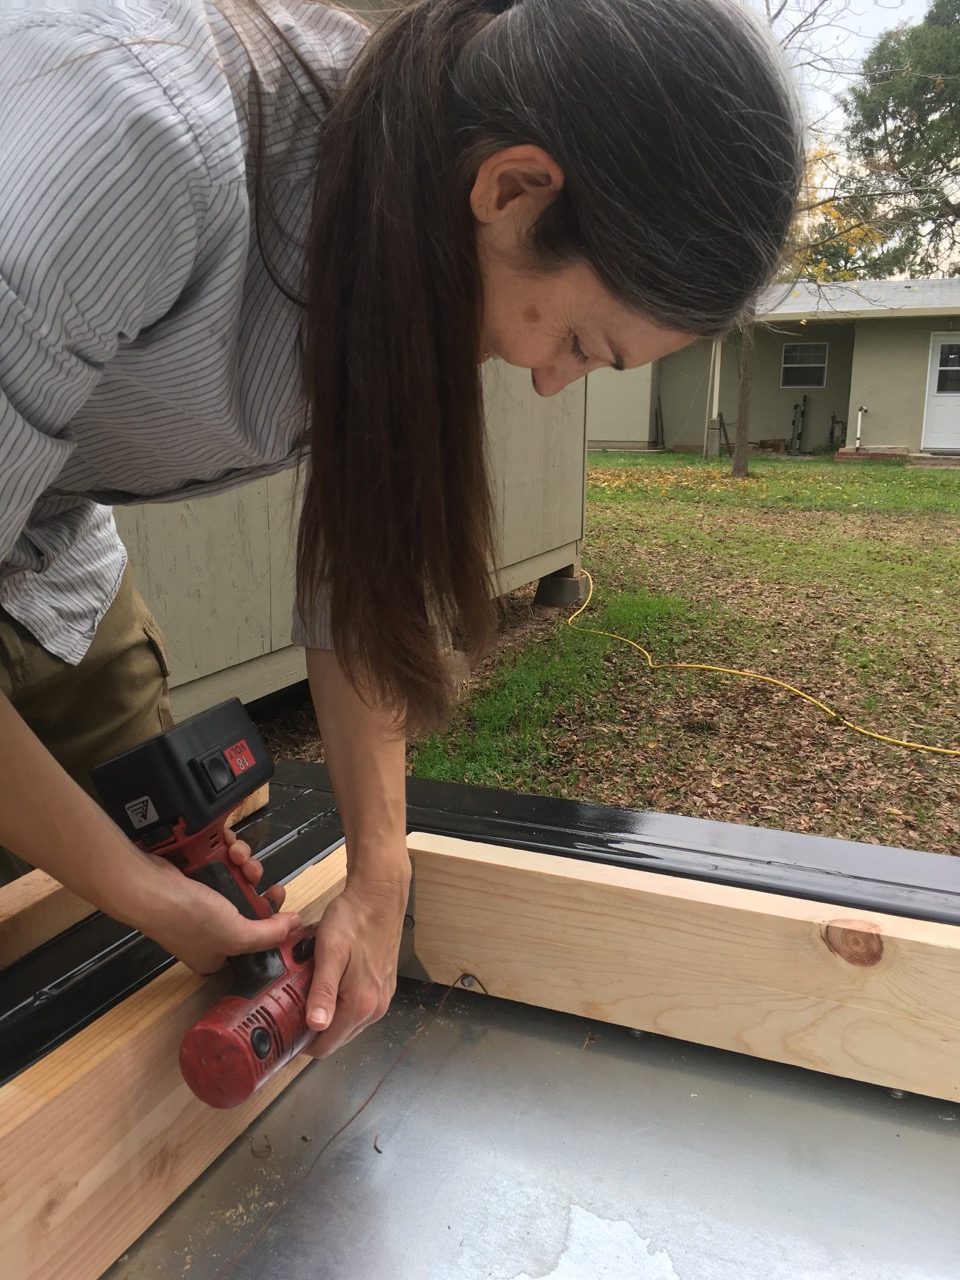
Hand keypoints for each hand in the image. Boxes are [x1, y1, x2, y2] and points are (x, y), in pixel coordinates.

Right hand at [142, 830, 300, 974]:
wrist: (148, 885)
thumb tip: (293, 925)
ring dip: (243, 861)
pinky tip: (227, 844)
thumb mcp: (236, 935)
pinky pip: (223, 860)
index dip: (271, 917)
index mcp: (218, 953)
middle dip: (256, 881)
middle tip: (253, 872)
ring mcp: (202, 899)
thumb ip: (269, 934)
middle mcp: (211, 928)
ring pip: (239, 876)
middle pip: (250, 901)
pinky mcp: (196, 874)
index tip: (276, 898)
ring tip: (237, 855)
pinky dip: (228, 849)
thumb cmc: (185, 917)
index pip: (255, 937)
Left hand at [302, 876, 408, 1058]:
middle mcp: (375, 1007)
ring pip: (347, 1023)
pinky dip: (341, 1003)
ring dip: (327, 1015)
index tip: (283, 1031)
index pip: (327, 1046)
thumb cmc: (353, 919)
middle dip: (314, 1028)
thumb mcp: (331, 952)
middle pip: (337, 1037)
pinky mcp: (384, 986)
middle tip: (290, 1007)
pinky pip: (358, 1008)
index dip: (302, 1043)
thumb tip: (316, 1026)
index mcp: (361, 1003)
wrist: (379, 895)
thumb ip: (324, 991)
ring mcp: (382, 997)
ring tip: (308, 992)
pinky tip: (329, 983)